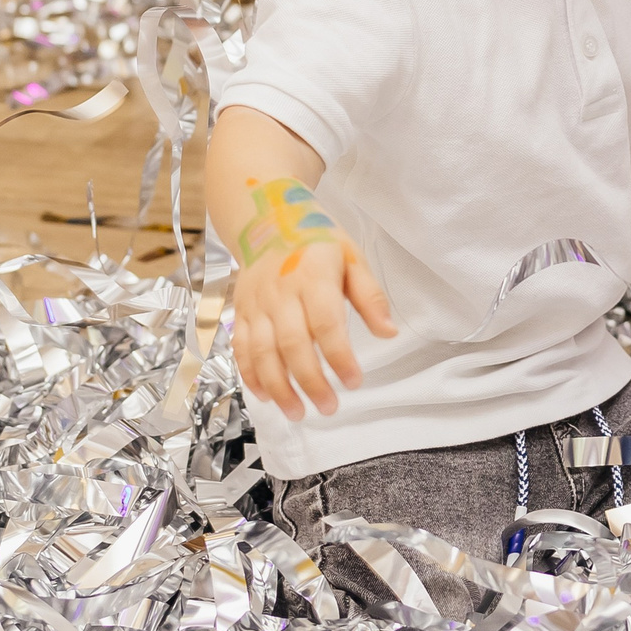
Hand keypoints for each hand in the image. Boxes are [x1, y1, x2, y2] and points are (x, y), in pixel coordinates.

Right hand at [228, 179, 395, 420]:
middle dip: (310, 381)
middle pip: (292, 344)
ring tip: (297, 412)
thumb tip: (389, 332)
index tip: (354, 382)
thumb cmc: (317, 240)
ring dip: (279, 387)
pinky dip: (250, 375)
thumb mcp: (352, 257)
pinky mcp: (241, 310)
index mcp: (313, 275)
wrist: (267, 218)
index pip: (325, 323)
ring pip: (262, 351)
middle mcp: (281, 291)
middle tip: (329, 408)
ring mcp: (257, 302)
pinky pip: (241, 348)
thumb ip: (370, 296)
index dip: (339, 356)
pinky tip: (267, 396)